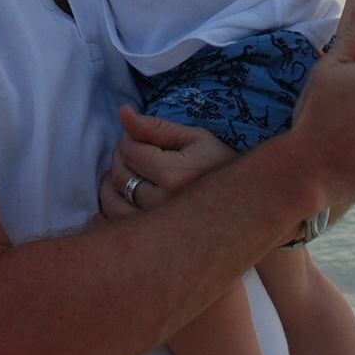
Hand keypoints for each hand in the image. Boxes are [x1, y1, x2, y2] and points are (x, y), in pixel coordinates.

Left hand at [98, 105, 234, 219]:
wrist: (245, 208)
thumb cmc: (220, 166)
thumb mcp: (195, 138)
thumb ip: (155, 127)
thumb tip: (123, 113)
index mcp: (176, 175)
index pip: (130, 151)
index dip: (128, 139)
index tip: (139, 138)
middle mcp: (166, 204)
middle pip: (120, 176)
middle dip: (120, 159)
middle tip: (134, 153)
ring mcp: (159, 227)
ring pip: (114, 203)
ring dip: (111, 184)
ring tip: (128, 173)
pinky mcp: (155, 242)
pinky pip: (118, 227)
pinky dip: (109, 212)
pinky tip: (120, 198)